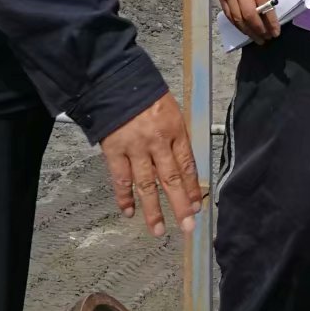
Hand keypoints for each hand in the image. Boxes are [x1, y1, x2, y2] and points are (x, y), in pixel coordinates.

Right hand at [100, 93, 202, 236]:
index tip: (196, 207)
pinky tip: (129, 212)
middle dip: (179, 206)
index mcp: (175, 130)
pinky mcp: (114, 150)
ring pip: (146, 184)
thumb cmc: (145, 93)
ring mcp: (135, 147)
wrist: (113, 80)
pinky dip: (124, 197)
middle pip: (171, 179)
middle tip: (187, 227)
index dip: (191, 188)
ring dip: (153, 210)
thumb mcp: (170, 109)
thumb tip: (180, 166)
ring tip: (158, 230)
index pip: (187, 165)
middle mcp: (158, 142)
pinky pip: (120, 178)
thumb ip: (175, 136)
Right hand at [216, 0, 282, 43]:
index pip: (265, 6)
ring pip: (237, 17)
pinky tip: (244, 30)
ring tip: (256, 39)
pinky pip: (228, 14)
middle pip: (249, 15)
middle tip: (266, 38)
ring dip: (247, 31)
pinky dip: (236, 24)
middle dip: (259, 30)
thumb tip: (284, 5)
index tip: (276, 33)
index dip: (271, 22)